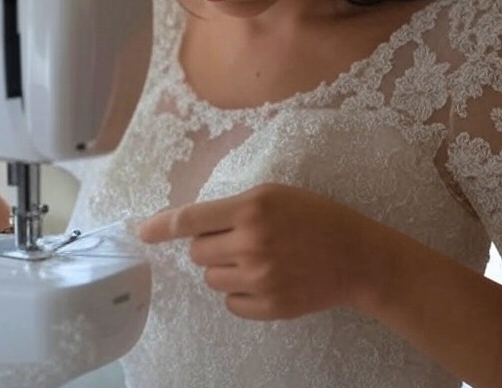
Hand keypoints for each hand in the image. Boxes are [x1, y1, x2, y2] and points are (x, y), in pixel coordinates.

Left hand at [137, 183, 385, 319]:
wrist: (359, 258)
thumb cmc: (317, 217)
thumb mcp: (277, 195)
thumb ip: (235, 207)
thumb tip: (190, 225)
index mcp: (252, 208)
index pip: (191, 219)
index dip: (161, 226)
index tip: (142, 232)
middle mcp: (252, 243)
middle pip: (198, 252)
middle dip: (212, 245)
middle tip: (242, 239)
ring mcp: (260, 278)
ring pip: (211, 278)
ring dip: (225, 269)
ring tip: (258, 260)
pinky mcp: (269, 307)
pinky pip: (231, 303)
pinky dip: (240, 293)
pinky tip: (266, 280)